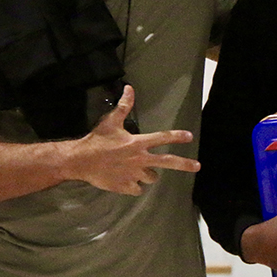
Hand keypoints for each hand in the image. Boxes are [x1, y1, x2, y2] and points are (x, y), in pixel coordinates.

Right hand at [72, 85, 200, 194]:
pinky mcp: (126, 187)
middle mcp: (139, 159)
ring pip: (152, 177)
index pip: (162, 138)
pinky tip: (128, 181)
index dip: (177, 137)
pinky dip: (135, 186)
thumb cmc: (96, 140)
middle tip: (197, 166)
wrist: (80, 161)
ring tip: (141, 170)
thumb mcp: (111, 121)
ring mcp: (134, 174)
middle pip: (168, 162)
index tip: (189, 137)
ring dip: (149, 174)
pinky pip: (138, 189)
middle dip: (184, 164)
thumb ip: (124, 106)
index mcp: (137, 143)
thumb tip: (130, 88)